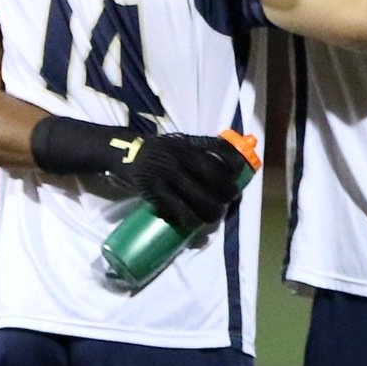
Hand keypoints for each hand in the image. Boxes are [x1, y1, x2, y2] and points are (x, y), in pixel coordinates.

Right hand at [113, 132, 249, 230]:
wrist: (126, 152)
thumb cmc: (161, 150)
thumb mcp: (182, 142)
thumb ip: (204, 149)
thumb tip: (235, 164)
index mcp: (189, 143)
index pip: (219, 150)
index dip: (234, 165)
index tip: (240, 175)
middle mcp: (179, 155)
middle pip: (212, 175)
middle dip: (226, 191)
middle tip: (230, 200)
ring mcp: (166, 173)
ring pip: (196, 195)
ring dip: (210, 209)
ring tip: (214, 215)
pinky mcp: (153, 190)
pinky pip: (176, 207)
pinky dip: (188, 217)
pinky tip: (193, 223)